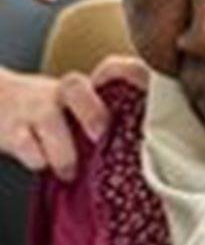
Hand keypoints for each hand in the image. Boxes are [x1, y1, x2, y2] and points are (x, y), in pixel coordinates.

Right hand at [0, 57, 147, 180]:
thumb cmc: (55, 115)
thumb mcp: (82, 110)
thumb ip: (110, 123)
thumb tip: (151, 155)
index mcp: (88, 89)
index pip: (114, 71)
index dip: (130, 75)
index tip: (145, 91)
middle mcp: (62, 93)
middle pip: (76, 86)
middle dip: (91, 111)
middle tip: (101, 135)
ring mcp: (36, 108)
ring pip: (49, 120)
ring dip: (63, 151)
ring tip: (70, 173)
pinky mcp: (12, 128)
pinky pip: (24, 142)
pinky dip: (36, 158)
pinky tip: (42, 165)